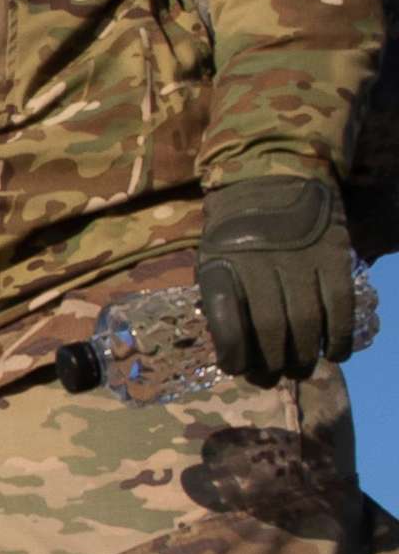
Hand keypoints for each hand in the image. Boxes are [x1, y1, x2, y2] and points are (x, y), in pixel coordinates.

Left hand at [198, 176, 356, 387]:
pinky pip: (340, 305)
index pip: (226, 322)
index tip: (236, 368)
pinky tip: (336, 353)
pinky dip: (340, 336)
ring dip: (306, 356)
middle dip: (273, 363)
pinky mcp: (333, 256)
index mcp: (220, 265)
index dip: (232, 354)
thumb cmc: (235, 229)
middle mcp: (260, 263)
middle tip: (274, 375)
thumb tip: (235, 350)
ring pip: (308, 321)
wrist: (272, 178)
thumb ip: (221, 298)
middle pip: (272, 328)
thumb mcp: (212, 258)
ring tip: (301, 368)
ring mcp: (300, 259)